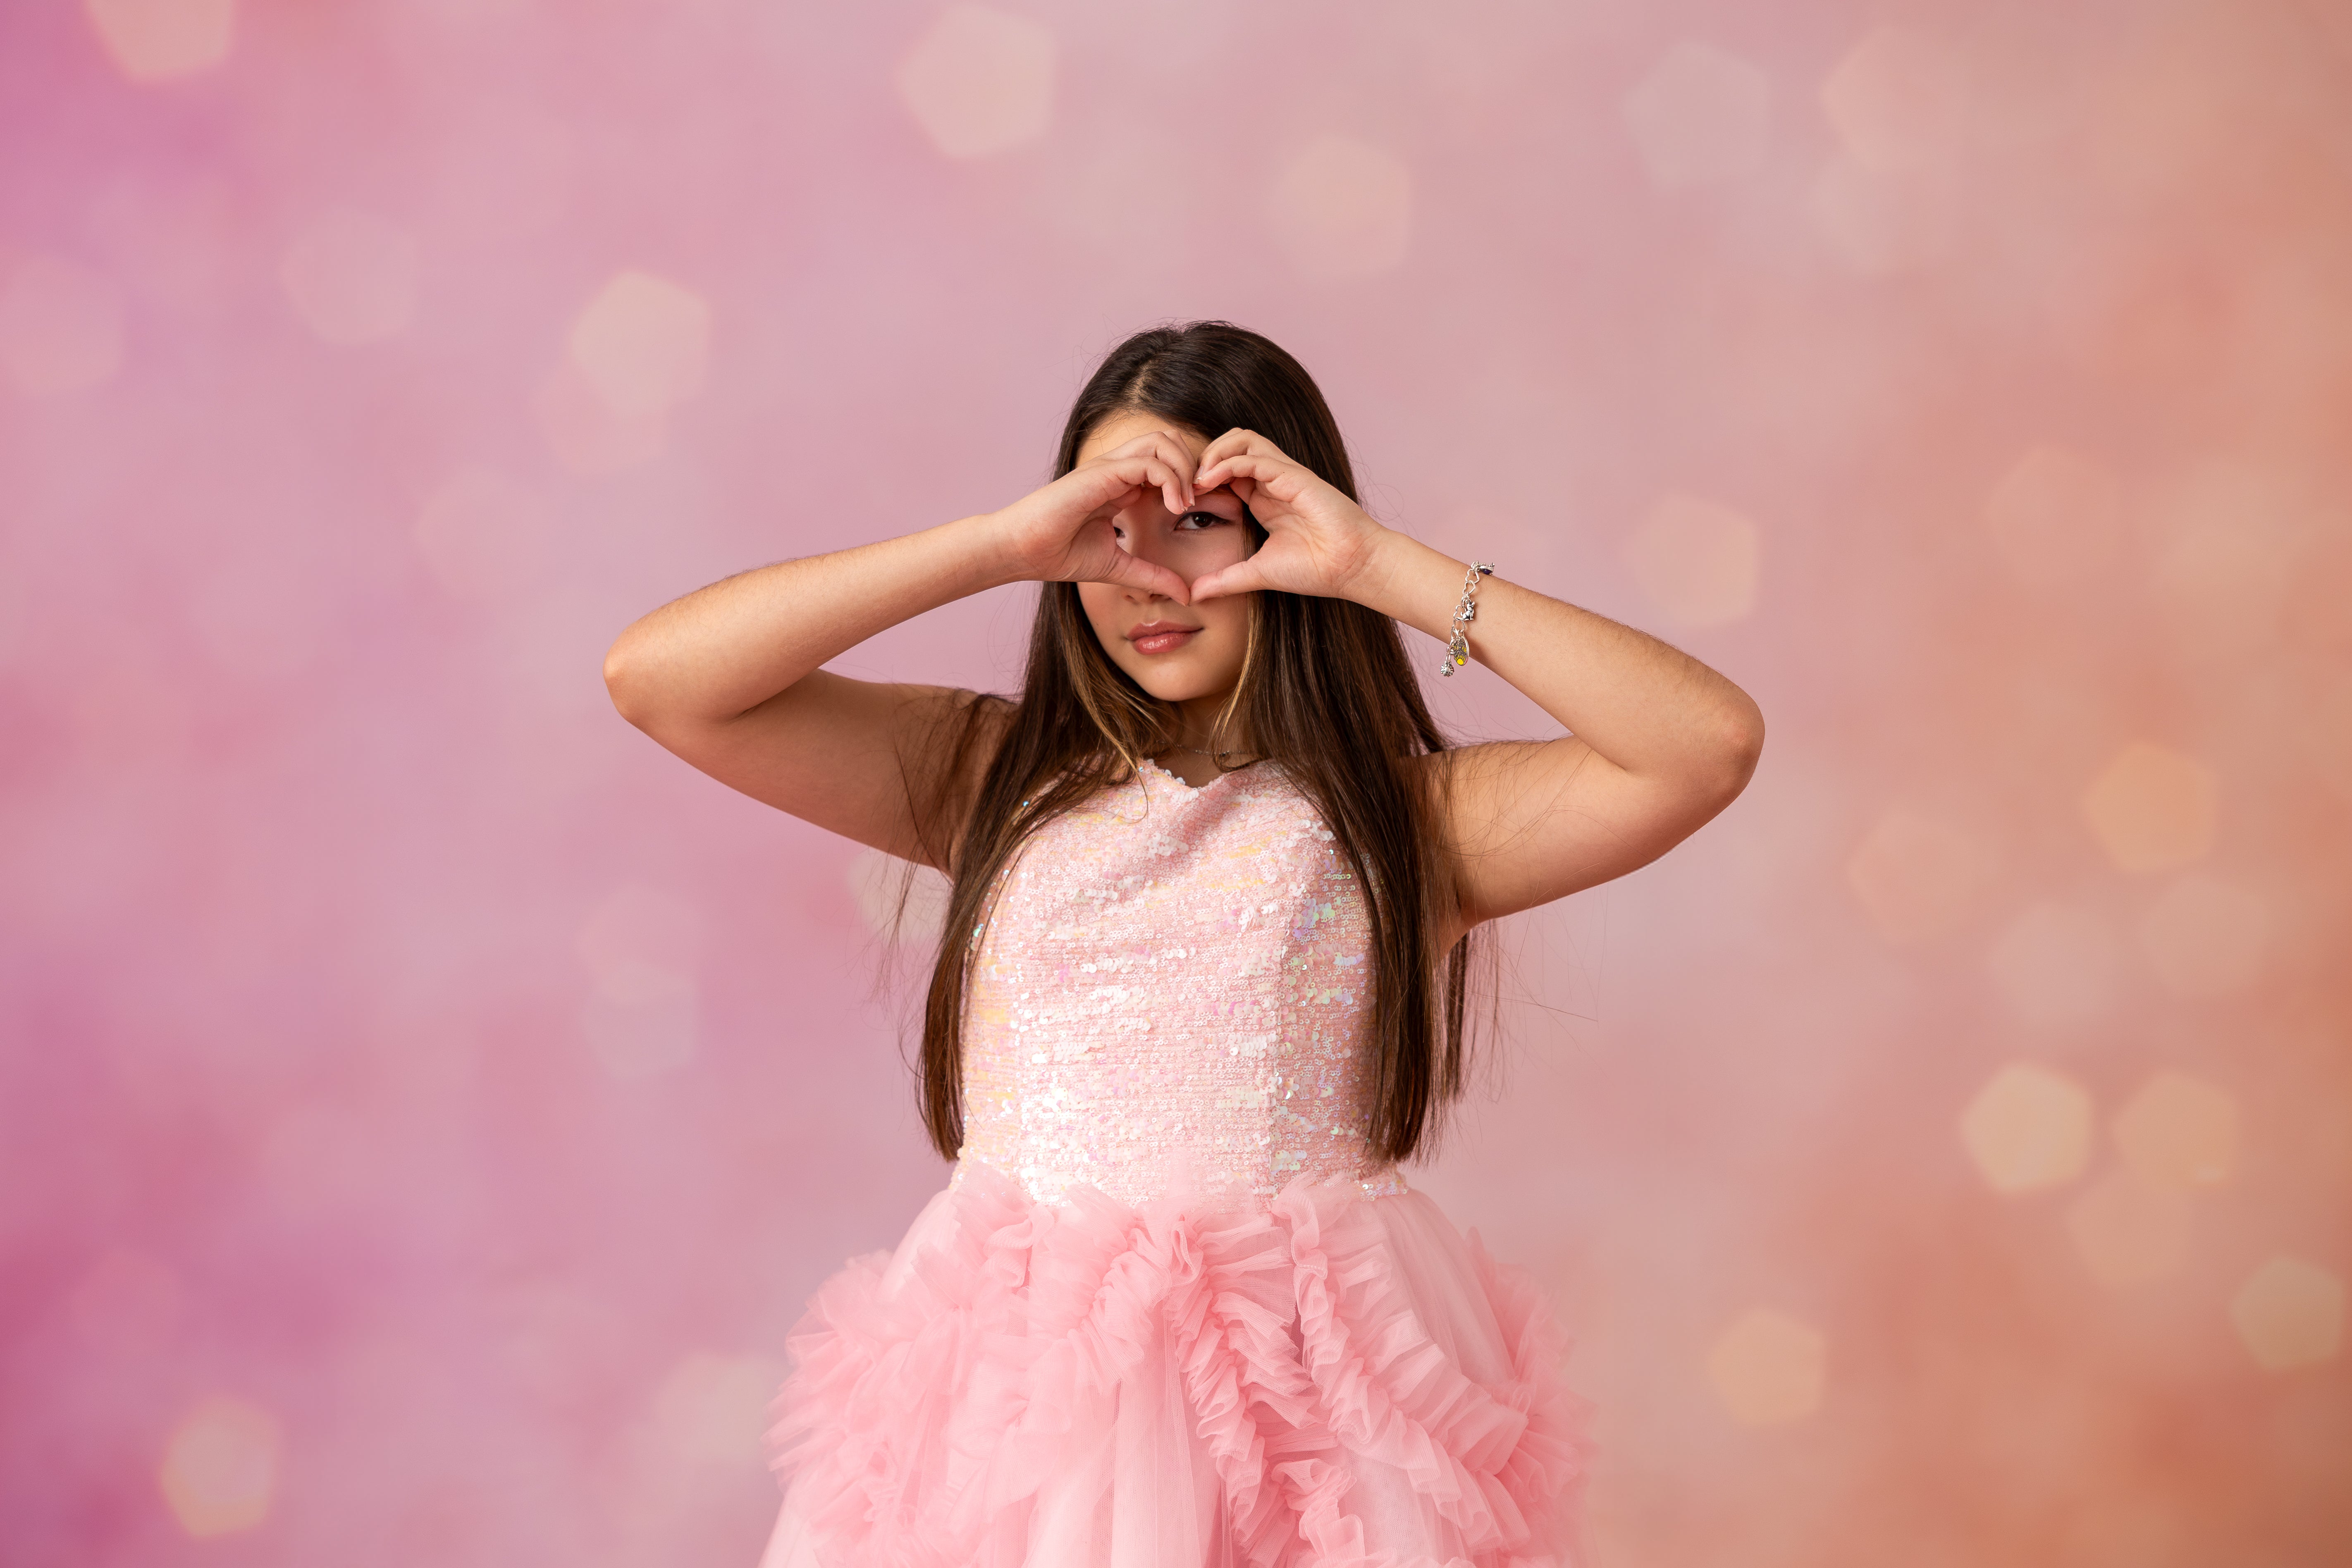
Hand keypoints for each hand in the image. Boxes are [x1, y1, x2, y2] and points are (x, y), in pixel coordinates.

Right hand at [989, 430, 1197, 600]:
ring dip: (1185, 468)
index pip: (1167, 462)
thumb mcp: (1119, 568)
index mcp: (1122, 485)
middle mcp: (1118, 469)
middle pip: (1170, 440)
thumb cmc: (1059, 555)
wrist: (1021, 551)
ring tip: (1186, 504)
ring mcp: (1109, 467)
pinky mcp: (1101, 473)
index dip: (1190, 479)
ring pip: (1163, 441)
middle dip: (1193, 465)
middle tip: (1199, 500)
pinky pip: (1148, 461)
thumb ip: (1153, 576)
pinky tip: (1174, 507)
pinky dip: (1170, 479)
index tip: (1199, 510)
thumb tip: (1187, 595)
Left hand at [1186, 430, 1386, 601]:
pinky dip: (1227, 463)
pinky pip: (1254, 457)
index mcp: (1265, 498)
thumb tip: (1194, 594)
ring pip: (1243, 440)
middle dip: (1204, 457)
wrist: (1352, 568)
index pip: (1227, 469)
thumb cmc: (1315, 569)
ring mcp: (1284, 475)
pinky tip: (1209, 481)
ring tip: (1197, 479)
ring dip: (1214, 453)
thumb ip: (1226, 580)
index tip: (1182, 499)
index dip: (1202, 477)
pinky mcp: (1294, 476)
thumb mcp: (1257, 574)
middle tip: (1186, 485)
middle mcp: (1273, 481)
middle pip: (1232, 444)